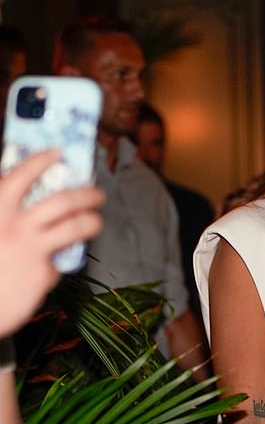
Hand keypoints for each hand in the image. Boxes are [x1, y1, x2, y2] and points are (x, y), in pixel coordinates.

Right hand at [0, 149, 103, 334]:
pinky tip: (57, 262)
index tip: (58, 152)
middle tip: (96, 194)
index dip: (41, 160)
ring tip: (96, 221)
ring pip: (73, 226)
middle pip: (60, 200)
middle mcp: (12, 224)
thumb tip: (36, 207)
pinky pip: (61, 259)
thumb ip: (8, 214)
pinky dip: (61, 259)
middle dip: (85, 194)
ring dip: (92, 221)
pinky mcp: (42, 270)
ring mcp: (29, 247)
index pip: (20, 175)